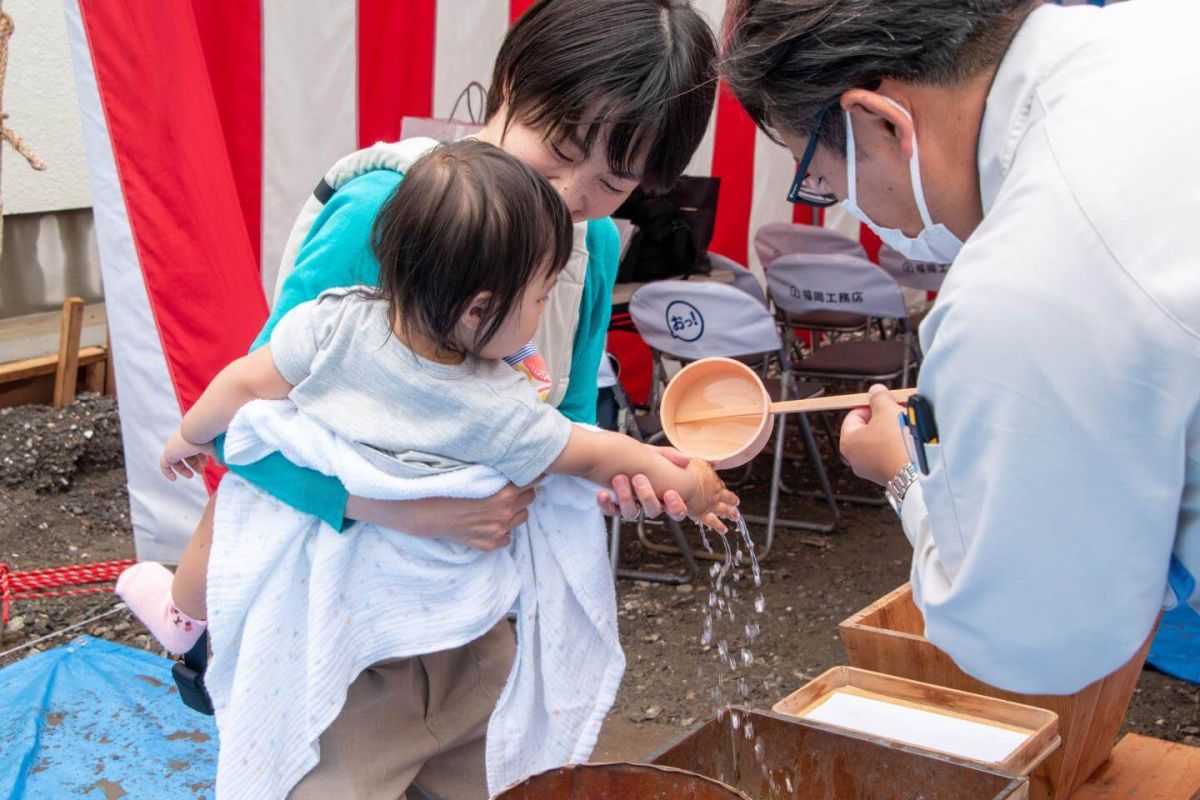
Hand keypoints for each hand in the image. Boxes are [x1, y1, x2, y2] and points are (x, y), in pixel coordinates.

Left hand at [159, 429, 214, 480]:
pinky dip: (168, 472)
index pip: (194, 449)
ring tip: (191, 476)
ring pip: (176, 461)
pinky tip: (174, 479)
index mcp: (191, 437)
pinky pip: (164, 465)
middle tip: (200, 472)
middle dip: (194, 465)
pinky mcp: (168, 453)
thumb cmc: (207, 437)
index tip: (206, 463)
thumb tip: (221, 465)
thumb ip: (217, 457)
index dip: (200, 458)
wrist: (197, 430)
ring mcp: (174, 447)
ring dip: (183, 470)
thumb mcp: (214, 448)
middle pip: (186, 455)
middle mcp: (181, 441)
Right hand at [346, 480, 538, 551]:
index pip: (533, 481)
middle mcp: (505, 514)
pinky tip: (491, 521)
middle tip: (514, 485)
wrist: (425, 512)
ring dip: (516, 510)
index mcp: (505, 494)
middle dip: (524, 491)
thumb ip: (498, 468)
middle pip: (530, 499)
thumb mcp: (476, 472)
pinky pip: (506, 538)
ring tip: (502, 503)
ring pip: (521, 518)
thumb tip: (513, 455)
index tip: (535, 469)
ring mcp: (497, 531)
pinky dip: (502, 531)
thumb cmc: (447, 486)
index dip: (534, 473)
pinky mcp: (487, 544)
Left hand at [597, 446, 689, 520]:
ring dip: (625, 497)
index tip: (670, 493)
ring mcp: (630, 506)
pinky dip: (606, 505)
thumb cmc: (639, 456)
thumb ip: (670, 456)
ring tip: (619, 478)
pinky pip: (611, 511)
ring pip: (631, 513)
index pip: (676, 511)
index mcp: (663, 495)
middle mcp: (647, 503)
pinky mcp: (613, 506)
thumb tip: (687, 459)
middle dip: (647, 496)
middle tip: (638, 477)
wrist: (612, 452)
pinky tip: (603, 493)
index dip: (676, 507)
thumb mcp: (655, 453)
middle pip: (653, 511)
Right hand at [682, 459, 740, 533]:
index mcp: (711, 477)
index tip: (722, 487)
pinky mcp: (703, 513)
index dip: (720, 485)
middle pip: (726, 495)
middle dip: (732, 499)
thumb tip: (710, 460)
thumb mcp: (693, 459)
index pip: (718, 483)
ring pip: (724, 509)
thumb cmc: (683, 469)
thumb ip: (700, 459)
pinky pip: (713, 522)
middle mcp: (714, 491)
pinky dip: (719, 526)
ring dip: (731, 513)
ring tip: (735, 516)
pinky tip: (724, 530)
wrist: (680, 482)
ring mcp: (710, 503)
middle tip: (736, 502)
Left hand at [839, 384, 911, 484]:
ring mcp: (872, 469)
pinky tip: (913, 438)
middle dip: (885, 416)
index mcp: (848, 442)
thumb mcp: (887, 411)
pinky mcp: (889, 475)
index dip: (870, 404)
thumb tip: (876, 392)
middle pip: (869, 428)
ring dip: (895, 429)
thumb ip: (879, 398)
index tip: (883, 399)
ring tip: (909, 422)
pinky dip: (901, 443)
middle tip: (898, 409)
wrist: (918, 474)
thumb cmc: (897, 445)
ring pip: (882, 441)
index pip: (854, 415)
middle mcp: (856, 459)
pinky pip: (892, 453)